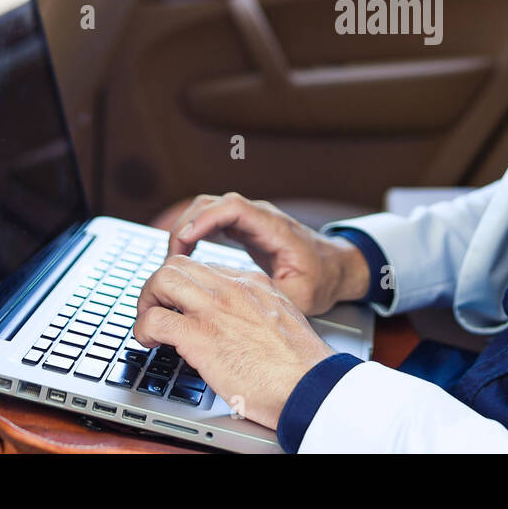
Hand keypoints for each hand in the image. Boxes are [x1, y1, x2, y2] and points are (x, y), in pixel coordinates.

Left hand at [133, 256, 335, 429]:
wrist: (310, 383)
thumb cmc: (301, 364)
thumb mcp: (283, 319)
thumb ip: (258, 312)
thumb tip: (238, 325)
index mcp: (253, 283)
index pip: (205, 268)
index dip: (186, 287)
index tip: (180, 305)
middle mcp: (232, 288)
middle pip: (178, 264)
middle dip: (158, 286)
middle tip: (157, 310)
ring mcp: (215, 308)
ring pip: (162, 279)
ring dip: (147, 302)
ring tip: (149, 324)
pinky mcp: (200, 335)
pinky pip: (155, 319)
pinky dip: (143, 329)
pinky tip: (150, 342)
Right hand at [149, 192, 369, 314]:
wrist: (337, 267)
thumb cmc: (323, 278)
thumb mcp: (302, 294)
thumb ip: (272, 296)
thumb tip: (240, 304)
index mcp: (273, 228)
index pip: (232, 208)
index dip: (205, 220)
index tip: (183, 238)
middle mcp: (260, 217)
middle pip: (213, 204)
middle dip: (186, 224)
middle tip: (169, 258)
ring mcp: (252, 220)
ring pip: (209, 209)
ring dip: (187, 228)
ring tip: (172, 259)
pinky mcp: (247, 228)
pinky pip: (213, 220)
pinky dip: (195, 232)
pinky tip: (185, 254)